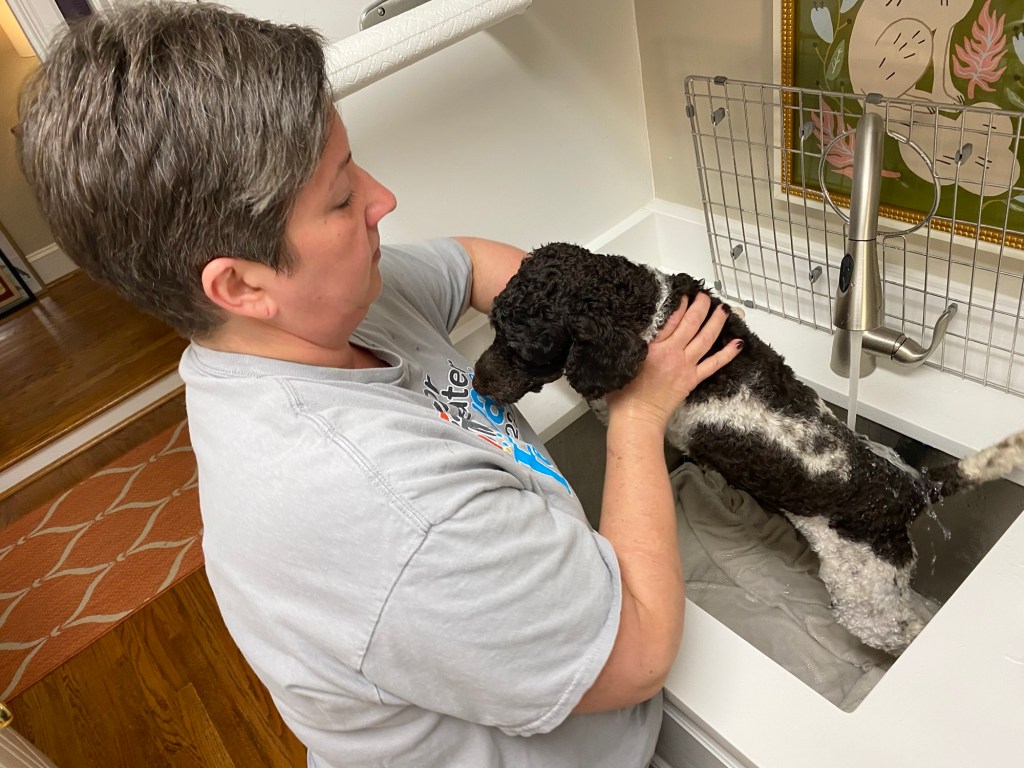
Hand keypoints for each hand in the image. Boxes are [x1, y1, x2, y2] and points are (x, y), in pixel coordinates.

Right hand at [605, 293, 741, 428]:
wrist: (636, 417)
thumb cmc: (624, 393)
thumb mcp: (623, 358)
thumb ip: (635, 341)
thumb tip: (642, 327)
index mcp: (654, 346)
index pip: (671, 318)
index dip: (680, 303)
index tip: (683, 294)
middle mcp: (672, 353)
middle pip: (691, 323)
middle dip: (701, 306)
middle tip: (704, 296)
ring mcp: (685, 366)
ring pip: (706, 338)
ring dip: (716, 321)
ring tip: (723, 309)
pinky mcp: (692, 379)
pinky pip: (714, 364)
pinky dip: (727, 353)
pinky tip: (737, 343)